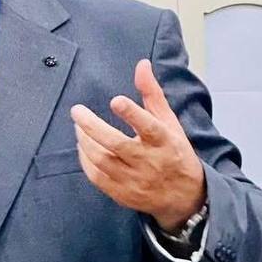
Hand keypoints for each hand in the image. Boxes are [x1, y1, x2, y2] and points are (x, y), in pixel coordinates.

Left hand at [71, 59, 205, 230]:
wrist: (184, 197)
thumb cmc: (174, 152)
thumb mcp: (170, 122)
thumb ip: (152, 94)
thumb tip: (141, 64)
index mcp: (165, 142)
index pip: (149, 127)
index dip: (132, 114)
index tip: (115, 100)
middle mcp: (150, 162)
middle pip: (117, 144)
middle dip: (92, 126)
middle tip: (76, 111)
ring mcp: (135, 180)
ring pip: (102, 160)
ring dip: (85, 141)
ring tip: (78, 126)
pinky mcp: (123, 194)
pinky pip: (97, 176)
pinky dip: (85, 160)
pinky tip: (82, 145)